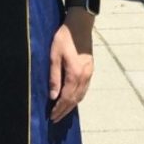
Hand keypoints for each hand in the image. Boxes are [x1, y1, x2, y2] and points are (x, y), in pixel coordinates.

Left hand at [48, 8, 94, 122]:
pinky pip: (85, 88)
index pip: (66, 98)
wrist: (80, 25)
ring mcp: (89, 73)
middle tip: (56, 119)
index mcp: (74, 74)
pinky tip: (73, 98)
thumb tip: (53, 96)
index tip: (52, 117)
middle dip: (65, 110)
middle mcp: (84, 76)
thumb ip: (54, 77)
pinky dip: (78, 97)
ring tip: (63, 112)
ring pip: (81, 95)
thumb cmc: (64, 38)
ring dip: (72, 105)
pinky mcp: (91, 69)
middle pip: (74, 99)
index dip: (59, 109)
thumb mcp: (54, 55)